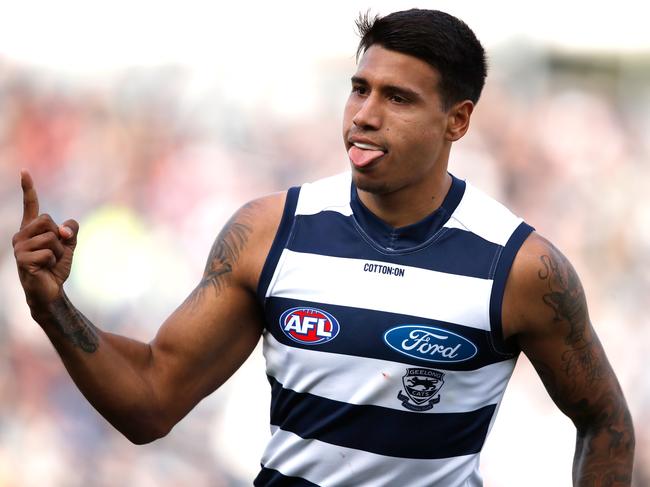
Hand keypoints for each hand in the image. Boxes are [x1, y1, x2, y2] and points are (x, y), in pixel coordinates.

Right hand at [12, 170, 78, 308]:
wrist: (50, 290)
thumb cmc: (56, 267)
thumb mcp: (69, 245)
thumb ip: (70, 230)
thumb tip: (64, 229)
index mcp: (32, 229)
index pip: (30, 205)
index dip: (28, 188)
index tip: (24, 171)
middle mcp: (21, 235)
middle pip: (47, 220)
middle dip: (59, 236)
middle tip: (56, 252)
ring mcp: (19, 248)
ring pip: (50, 237)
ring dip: (59, 252)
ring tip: (50, 262)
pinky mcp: (22, 260)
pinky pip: (49, 253)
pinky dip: (54, 262)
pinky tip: (46, 269)